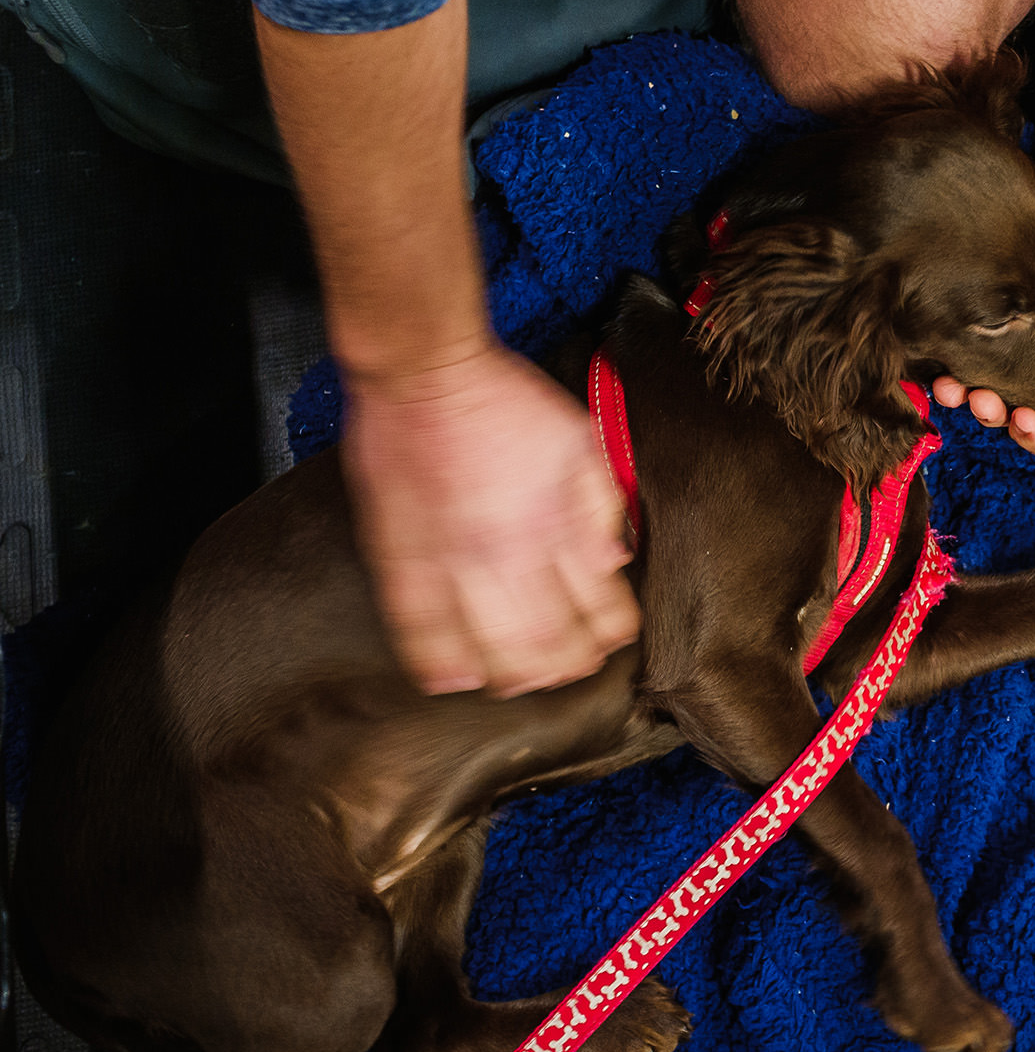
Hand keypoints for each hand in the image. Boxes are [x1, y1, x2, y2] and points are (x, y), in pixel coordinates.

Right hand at [341, 342, 640, 696]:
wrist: (424, 370)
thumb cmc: (503, 399)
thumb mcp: (579, 440)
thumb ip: (600, 505)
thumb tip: (615, 561)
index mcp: (555, 522)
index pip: (597, 603)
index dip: (611, 631)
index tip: (614, 637)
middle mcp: (507, 550)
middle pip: (545, 641)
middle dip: (566, 666)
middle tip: (574, 670)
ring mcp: (451, 560)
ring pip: (486, 647)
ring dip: (510, 676)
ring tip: (521, 681)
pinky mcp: (401, 557)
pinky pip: (416, 626)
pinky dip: (436, 661)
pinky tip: (452, 678)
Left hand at [932, 168, 1034, 481]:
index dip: (1032, 435)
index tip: (1026, 421)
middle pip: (1006, 406)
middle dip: (990, 412)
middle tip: (981, 402)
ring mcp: (1023, 329)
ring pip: (982, 370)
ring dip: (963, 386)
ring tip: (952, 383)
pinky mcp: (1004, 293)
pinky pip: (972, 322)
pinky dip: (957, 336)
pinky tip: (947, 340)